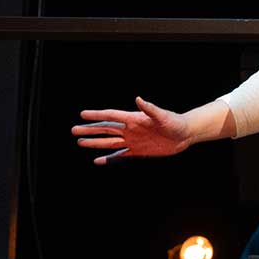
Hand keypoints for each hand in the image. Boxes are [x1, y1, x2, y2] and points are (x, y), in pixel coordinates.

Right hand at [71, 96, 191, 164]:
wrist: (184, 134)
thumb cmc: (175, 122)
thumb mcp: (163, 116)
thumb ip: (150, 109)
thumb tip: (138, 99)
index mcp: (134, 119)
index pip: (111, 116)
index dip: (97, 115)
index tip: (82, 114)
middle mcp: (130, 129)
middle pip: (105, 129)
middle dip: (89, 130)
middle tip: (74, 130)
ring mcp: (133, 140)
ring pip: (109, 142)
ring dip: (95, 143)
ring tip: (80, 142)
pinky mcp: (138, 151)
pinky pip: (120, 155)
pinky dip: (109, 158)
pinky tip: (98, 160)